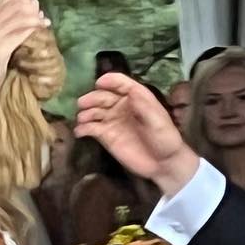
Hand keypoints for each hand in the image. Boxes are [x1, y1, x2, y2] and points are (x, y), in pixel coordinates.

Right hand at [0, 0, 50, 96]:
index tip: (34, 4)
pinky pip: (19, 34)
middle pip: (15, 4)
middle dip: (32, 6)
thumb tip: (28, 22)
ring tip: (44, 23)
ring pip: (19, 17)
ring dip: (35, 18)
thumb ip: (7, 33)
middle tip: (41, 15)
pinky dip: (33, 29)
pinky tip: (41, 30)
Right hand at [76, 74, 196, 195]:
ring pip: (95, 111)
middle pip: (103, 96)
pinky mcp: (106, 136)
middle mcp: (121, 106)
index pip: (121, 83)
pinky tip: (79, 131)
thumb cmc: (165, 139)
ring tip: (81, 118)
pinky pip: (91, 128)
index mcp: (136, 97)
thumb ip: (144, 107)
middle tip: (82, 103)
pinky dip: (83, 128)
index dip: (110, 81)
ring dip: (86, 113)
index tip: (99, 83)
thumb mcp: (159, 122)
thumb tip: (131, 92)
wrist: (163, 163)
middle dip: (92, 98)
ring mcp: (112, 121)